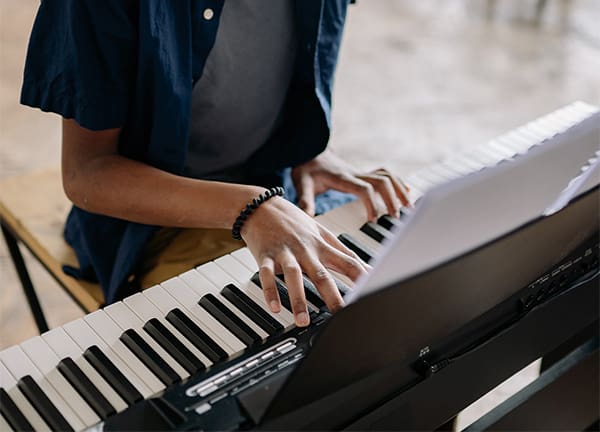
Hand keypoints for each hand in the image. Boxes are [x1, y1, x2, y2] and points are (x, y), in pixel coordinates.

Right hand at [241, 196, 368, 326]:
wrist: (260, 205)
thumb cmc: (293, 221)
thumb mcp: (322, 233)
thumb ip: (344, 252)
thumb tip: (367, 268)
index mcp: (322, 246)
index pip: (348, 263)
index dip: (362, 278)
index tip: (372, 294)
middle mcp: (305, 249)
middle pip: (322, 274)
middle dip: (332, 296)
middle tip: (340, 315)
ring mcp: (285, 252)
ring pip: (294, 276)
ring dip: (298, 299)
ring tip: (303, 321)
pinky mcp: (265, 255)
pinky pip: (267, 275)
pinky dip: (270, 291)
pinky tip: (274, 307)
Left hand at [292, 150, 410, 219]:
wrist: (310, 150)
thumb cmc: (306, 167)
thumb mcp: (301, 182)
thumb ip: (305, 198)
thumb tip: (307, 216)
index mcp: (342, 177)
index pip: (364, 189)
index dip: (372, 203)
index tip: (373, 219)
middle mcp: (355, 173)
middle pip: (382, 182)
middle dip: (392, 199)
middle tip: (396, 217)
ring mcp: (361, 172)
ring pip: (388, 176)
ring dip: (399, 190)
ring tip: (408, 207)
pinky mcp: (363, 174)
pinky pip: (386, 175)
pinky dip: (398, 183)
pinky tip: (406, 192)